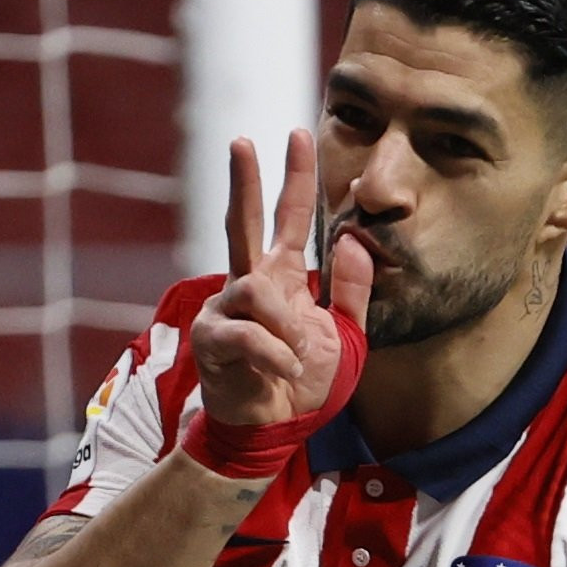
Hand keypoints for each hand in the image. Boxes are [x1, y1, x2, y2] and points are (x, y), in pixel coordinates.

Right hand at [190, 130, 374, 428]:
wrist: (272, 432)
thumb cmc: (303, 385)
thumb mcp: (343, 338)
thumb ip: (351, 293)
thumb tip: (354, 242)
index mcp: (283, 278)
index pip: (291, 219)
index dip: (296, 179)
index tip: (299, 134)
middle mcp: (250, 284)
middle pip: (243, 221)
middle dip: (245, 182)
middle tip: (243, 141)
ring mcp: (226, 309)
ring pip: (256, 290)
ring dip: (285, 325)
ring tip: (298, 358)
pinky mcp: (211, 338)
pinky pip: (248, 334)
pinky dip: (274, 354)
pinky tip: (286, 371)